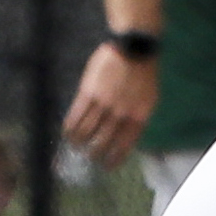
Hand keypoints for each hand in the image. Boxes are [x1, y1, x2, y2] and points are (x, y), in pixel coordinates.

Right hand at [62, 41, 152, 169]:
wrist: (134, 49)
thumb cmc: (142, 73)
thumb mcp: (148, 99)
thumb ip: (137, 117)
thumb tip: (126, 137)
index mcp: (139, 116)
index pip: (125, 145)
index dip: (114, 158)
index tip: (107, 167)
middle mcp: (121, 113)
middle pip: (103, 140)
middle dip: (94, 153)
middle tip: (89, 157)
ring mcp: (105, 102)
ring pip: (87, 130)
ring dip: (79, 141)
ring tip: (75, 145)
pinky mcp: (89, 92)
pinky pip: (77, 115)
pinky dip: (71, 127)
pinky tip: (67, 132)